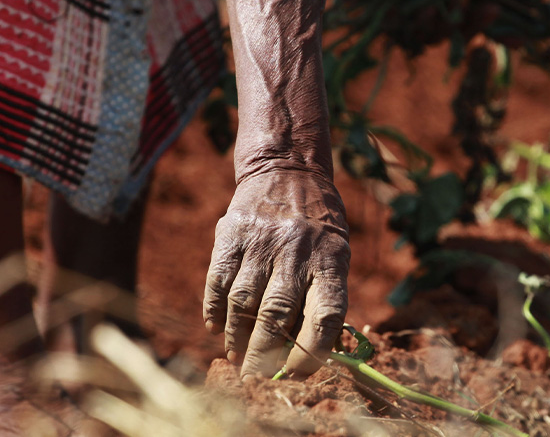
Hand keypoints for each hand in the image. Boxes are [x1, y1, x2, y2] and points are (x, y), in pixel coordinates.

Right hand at [203, 169, 349, 377]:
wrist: (286, 170)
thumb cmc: (317, 226)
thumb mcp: (335, 253)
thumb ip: (324, 297)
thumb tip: (309, 354)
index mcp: (331, 259)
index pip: (327, 315)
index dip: (312, 352)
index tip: (296, 376)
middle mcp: (296, 250)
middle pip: (277, 315)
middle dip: (264, 355)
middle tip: (255, 378)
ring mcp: (261, 241)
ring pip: (243, 302)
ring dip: (236, 337)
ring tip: (236, 358)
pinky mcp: (231, 233)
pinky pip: (218, 280)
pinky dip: (214, 309)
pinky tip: (215, 327)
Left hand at [334, 0, 513, 41]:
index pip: (488, 12)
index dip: (505, 29)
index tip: (521, 40)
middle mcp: (443, 2)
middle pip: (466, 29)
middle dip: (479, 23)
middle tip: (488, 9)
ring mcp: (418, 11)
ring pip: (440, 36)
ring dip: (450, 24)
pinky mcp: (392, 17)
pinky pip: (409, 34)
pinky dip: (421, 25)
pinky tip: (424, 8)